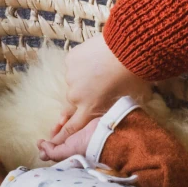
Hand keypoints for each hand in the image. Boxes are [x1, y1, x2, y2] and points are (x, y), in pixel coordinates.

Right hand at [37, 33, 153, 161]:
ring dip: (83, 79)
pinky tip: (96, 57)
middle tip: (95, 89)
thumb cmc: (133, 76)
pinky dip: (82, 63)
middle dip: (82, 98)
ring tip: (102, 68)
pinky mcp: (70, 60)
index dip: (62, 134)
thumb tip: (111, 110)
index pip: (72, 127)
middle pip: (72, 102)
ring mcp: (71, 77)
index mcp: (89, 108)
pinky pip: (74, 64)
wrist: (128, 48)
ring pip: (74, 82)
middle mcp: (76, 96)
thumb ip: (112, 108)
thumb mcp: (126, 100)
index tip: (54, 138)